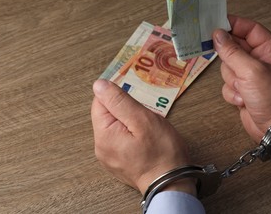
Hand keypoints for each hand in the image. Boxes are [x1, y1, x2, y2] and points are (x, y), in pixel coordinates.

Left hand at [91, 79, 195, 194]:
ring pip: (115, 127)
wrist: (171, 185)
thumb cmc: (161, 152)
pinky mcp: (117, 163)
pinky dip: (132, 135)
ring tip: (147, 132)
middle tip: (146, 120)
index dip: (118, 97)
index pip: (100, 102)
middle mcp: (101, 147)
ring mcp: (108, 157)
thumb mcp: (143, 120)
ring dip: (131, 123)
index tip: (136, 103)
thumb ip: (119, 101)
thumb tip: (98, 85)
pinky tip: (145, 141)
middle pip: (107, 115)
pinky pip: (120, 140)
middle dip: (127, 111)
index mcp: (103, 135)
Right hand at [212, 15, 270, 162]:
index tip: (213, 23)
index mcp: (269, 49)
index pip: (249, 29)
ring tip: (243, 89)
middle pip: (233, 48)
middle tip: (229, 64)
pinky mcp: (242, 90)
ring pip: (227, 68)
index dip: (232, 25)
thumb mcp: (252, 70)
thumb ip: (232, 51)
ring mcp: (250, 76)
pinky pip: (227, 84)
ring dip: (231, 79)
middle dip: (229, 59)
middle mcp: (259, 60)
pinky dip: (231, 92)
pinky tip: (242, 100)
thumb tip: (217, 35)